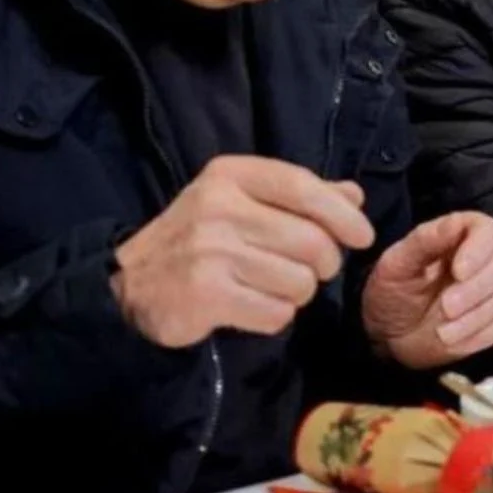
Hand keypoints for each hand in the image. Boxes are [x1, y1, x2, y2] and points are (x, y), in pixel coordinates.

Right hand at [111, 155, 375, 347]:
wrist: (130, 285)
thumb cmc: (200, 238)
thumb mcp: (243, 202)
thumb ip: (300, 196)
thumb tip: (354, 195)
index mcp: (231, 175)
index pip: (304, 187)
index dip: (342, 215)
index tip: (363, 236)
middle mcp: (219, 207)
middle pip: (312, 242)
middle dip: (323, 264)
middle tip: (308, 271)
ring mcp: (210, 252)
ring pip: (299, 283)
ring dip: (296, 294)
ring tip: (270, 287)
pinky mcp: (206, 295)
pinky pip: (276, 313)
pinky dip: (273, 317)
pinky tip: (251, 307)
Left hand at [362, 211, 492, 369]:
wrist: (392, 336)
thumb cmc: (392, 293)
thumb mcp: (397, 265)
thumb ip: (425, 241)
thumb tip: (454, 222)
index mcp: (461, 235)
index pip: (489, 230)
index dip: (480, 249)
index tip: (458, 272)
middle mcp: (487, 257)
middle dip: (478, 288)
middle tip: (447, 308)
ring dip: (476, 317)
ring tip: (442, 332)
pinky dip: (482, 334)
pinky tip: (455, 339)